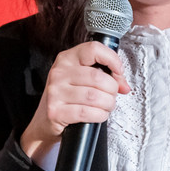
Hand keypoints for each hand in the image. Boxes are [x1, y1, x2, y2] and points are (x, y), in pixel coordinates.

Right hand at [20, 41, 129, 159]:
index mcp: (67, 59)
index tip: (118, 72)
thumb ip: (105, 76)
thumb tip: (124, 86)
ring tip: (106, 106)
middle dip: (112, 90)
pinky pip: (86, 112)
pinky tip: (98, 114)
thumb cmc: (68, 98)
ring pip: (94, 96)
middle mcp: (59, 72)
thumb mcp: (82, 79)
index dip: (112, 60)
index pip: (93, 49)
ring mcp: (55, 92)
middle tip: (112, 96)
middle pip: (98, 77)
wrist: (45, 121)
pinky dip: (99, 115)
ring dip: (107, 104)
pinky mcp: (55, 111)